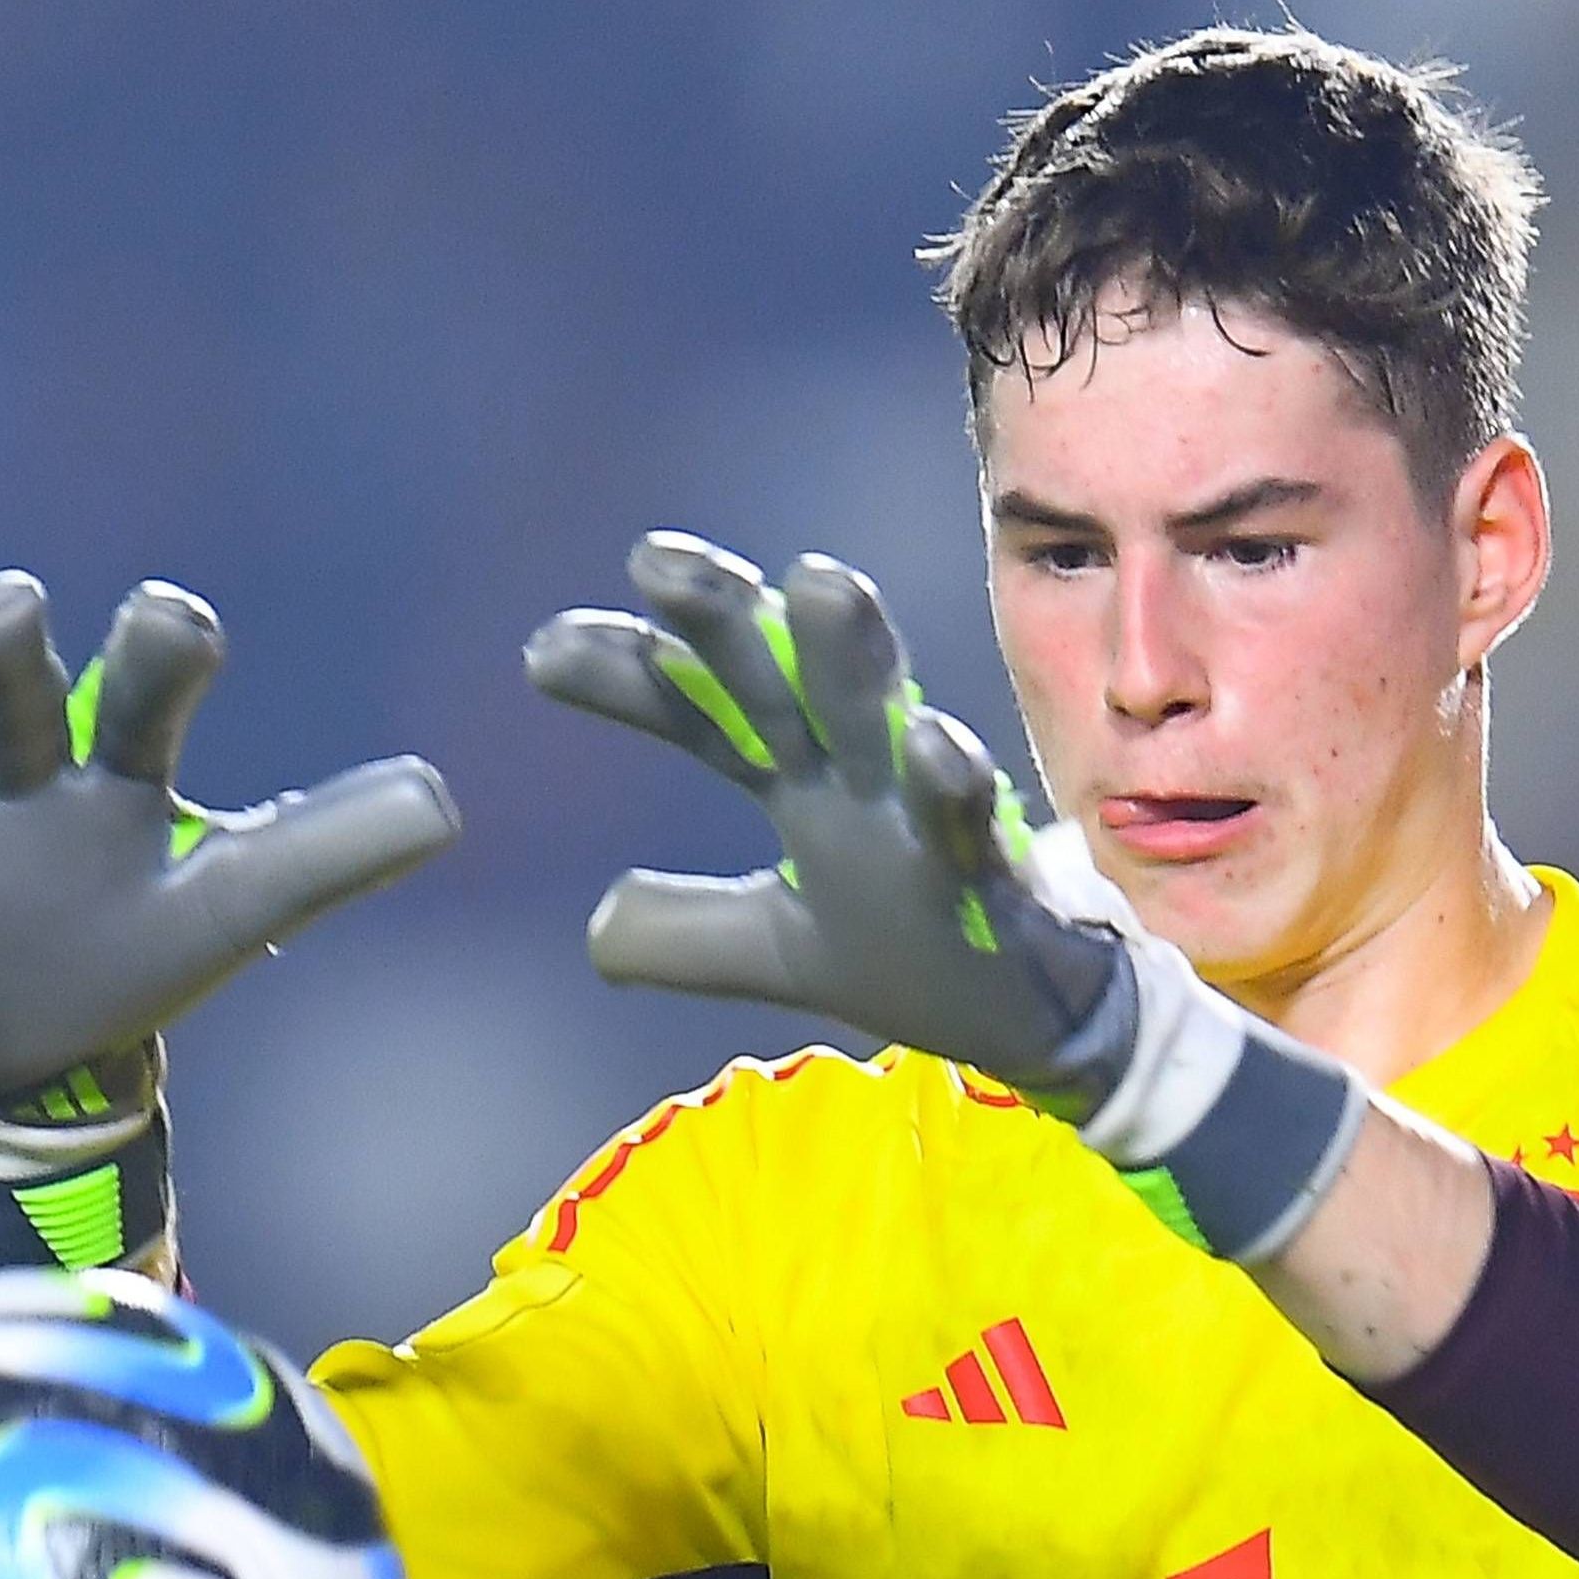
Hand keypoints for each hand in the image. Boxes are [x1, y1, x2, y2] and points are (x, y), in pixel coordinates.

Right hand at [0, 572, 460, 1112]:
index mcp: (120, 765)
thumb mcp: (244, 904)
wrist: (60, 1061)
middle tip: (0, 622)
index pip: (142, 667)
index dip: (156, 639)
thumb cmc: (152, 947)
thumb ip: (333, 849)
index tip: (173, 631)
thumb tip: (443, 803)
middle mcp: (20, 775)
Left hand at [525, 531, 1148, 1116]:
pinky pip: (972, 816)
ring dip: (849, 653)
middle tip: (657, 561)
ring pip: (883, 716)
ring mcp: (925, 810)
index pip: (705, 712)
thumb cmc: (914, 951)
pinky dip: (954, 778)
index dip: (634, 680)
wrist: (1034, 1017)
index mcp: (801, 782)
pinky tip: (934, 742)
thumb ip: (688, 934)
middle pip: (781, 681)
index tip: (544, 654)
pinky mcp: (989, 869)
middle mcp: (855, 775)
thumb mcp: (777, 953)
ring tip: (818, 579)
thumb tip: (594, 933)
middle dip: (726, 620)